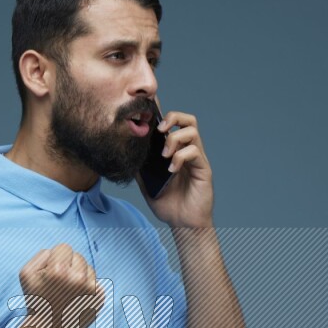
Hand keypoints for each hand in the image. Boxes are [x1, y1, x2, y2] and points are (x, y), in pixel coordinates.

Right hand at [17, 243, 105, 327]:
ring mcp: (91, 290)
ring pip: (89, 269)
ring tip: (68, 292)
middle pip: (79, 256)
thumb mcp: (26, 273)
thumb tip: (59, 252)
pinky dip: (87, 288)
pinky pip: (96, 282)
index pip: (64, 247)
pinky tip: (77, 299)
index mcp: (58, 271)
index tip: (51, 274)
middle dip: (69, 266)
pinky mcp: (100, 298)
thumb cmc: (36, 300)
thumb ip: (42, 255)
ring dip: (79, 276)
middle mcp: (77, 279)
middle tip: (59, 285)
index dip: (56, 258)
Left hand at [136, 94, 214, 228]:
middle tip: (159, 130)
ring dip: (174, 138)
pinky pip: (194, 152)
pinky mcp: (203, 169)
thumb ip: (138, 166)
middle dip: (172, 117)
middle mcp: (187, 150)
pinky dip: (180, 157)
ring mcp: (197, 159)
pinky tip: (171, 169)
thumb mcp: (146, 183)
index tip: (149, 104)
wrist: (183, 223)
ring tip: (165, 155)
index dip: (162, 111)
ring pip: (192, 131)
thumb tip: (123, 153)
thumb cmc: (168, 203)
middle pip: (187, 119)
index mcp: (175, 150)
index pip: (171, 124)